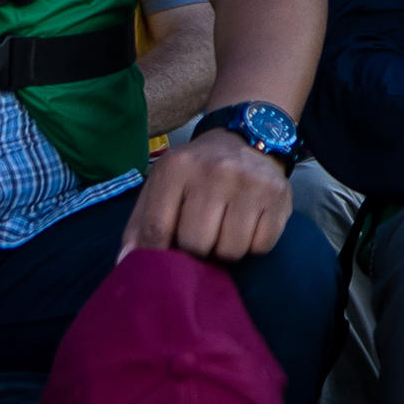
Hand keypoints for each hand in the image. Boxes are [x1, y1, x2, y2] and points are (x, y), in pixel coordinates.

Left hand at [125, 128, 291, 262]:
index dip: (156, 254)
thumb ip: (142, 224)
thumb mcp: (163, 186)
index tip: (162, 262)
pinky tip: (248, 226)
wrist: (245, 139)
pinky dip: (252, 246)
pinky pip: (261, 246)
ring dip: (225, 250)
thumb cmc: (196, 174)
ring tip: (224, 232)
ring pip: (230, 250)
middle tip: (200, 239)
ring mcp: (250, 183)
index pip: (157, 228)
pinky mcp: (278, 195)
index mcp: (177, 168)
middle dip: (196, 251)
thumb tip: (126, 264)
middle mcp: (215, 171)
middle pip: (196, 244)